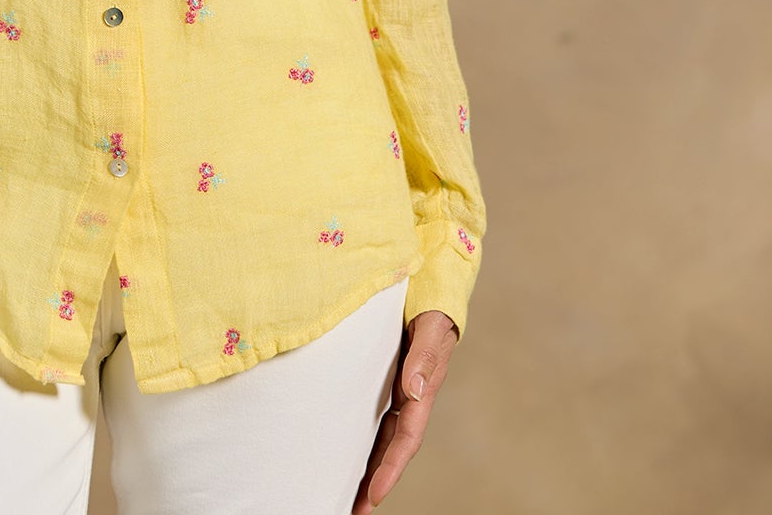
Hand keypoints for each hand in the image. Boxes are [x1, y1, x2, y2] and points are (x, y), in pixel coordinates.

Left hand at [353, 308, 458, 511]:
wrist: (429, 280)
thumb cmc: (431, 303)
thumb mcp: (431, 326)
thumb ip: (424, 356)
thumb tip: (414, 389)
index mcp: (423, 388)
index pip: (406, 438)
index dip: (391, 467)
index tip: (373, 494)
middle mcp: (408, 394)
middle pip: (390, 447)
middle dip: (374, 480)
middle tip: (352, 511)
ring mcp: (394, 386)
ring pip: (378, 434)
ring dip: (365, 463)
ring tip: (344, 495)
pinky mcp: (380, 374)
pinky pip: (368, 410)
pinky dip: (356, 432)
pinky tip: (339, 445)